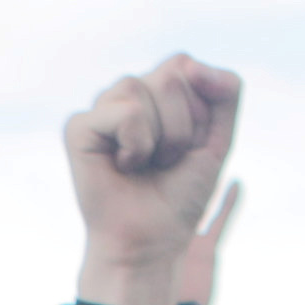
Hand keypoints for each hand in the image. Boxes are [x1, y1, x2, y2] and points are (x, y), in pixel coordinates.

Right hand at [60, 55, 243, 304]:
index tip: (188, 147)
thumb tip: (191, 64)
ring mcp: (100, 108)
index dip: (199, 111)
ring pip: (144, 88)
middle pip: (171, 74)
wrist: (153, 240)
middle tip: (166, 161)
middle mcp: (126, 94)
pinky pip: (126, 112)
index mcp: (155, 91)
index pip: (186, 66)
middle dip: (182, 126)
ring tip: (146, 165)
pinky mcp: (79, 127)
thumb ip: (225, 91)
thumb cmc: (181, 195)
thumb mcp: (218, 138)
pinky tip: (124, 166)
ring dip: (163, 138)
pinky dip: (138, 145)